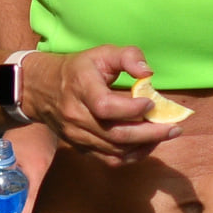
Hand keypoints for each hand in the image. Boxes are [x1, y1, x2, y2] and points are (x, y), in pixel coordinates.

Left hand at [0, 122, 56, 212]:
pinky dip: (43, 212)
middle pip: (44, 210)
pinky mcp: (60, 177)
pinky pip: (53, 199)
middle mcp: (52, 175)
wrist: (35, 120)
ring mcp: (58, 176)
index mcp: (37, 170)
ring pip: (49, 207)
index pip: (34, 201)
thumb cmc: (14, 139)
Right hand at [24, 46, 185, 164]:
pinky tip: (147, 144)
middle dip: (150, 133)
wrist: (39, 88)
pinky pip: (109, 159)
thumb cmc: (77, 68)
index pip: (106, 107)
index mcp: (81, 87)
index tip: (152, 101)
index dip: (132, 108)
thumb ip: (128, 57)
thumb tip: (148, 73)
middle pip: (116, 134)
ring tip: (165, 134)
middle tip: (174, 127)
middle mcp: (76, 115)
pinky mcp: (80, 148)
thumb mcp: (101, 53)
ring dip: (144, 145)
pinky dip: (132, 155)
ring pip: (115, 151)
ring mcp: (77, 135)